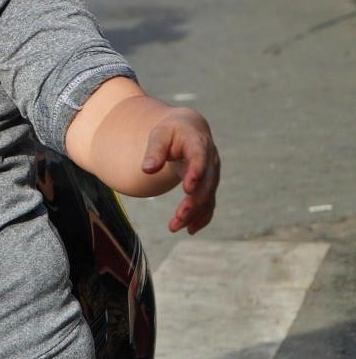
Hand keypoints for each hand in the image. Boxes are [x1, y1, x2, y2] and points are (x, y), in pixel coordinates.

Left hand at [141, 108, 219, 233]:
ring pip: (207, 196)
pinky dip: (201, 217)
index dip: (196, 173)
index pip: (199, 159)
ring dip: (194, 214)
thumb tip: (147, 170)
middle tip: (178, 218)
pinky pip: (208, 203)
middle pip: (205, 184)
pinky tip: (189, 230)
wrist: (189, 129)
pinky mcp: (209, 184)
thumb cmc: (171, 131)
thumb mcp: (159, 135)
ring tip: (174, 227)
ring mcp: (212, 173)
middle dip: (193, 203)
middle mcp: (210, 160)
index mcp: (198, 143)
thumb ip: (154, 151)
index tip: (188, 189)